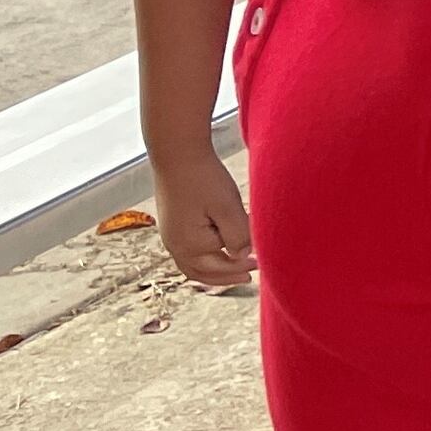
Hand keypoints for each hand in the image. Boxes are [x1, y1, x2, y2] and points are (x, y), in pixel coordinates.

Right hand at [151, 143, 253, 288]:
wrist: (177, 153)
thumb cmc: (204, 179)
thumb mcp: (228, 208)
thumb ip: (237, 236)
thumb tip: (241, 256)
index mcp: (189, 246)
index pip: (218, 269)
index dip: (239, 269)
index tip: (260, 266)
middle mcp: (175, 245)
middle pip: (201, 272)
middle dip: (225, 277)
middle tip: (248, 276)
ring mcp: (170, 235)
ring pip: (192, 264)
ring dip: (213, 268)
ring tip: (233, 265)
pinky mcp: (171, 223)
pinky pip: (187, 250)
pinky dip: (204, 256)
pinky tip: (217, 247)